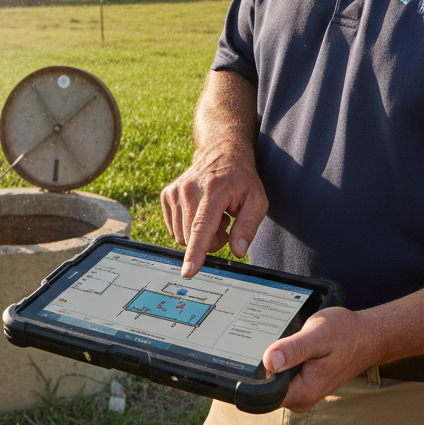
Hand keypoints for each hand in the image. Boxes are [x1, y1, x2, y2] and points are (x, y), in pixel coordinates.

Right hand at [160, 149, 267, 277]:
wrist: (221, 153)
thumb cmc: (241, 179)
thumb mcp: (257, 201)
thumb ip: (248, 227)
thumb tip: (238, 251)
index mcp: (214, 191)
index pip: (201, 227)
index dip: (196, 252)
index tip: (188, 272)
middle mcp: (189, 189)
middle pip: (191, 238)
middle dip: (210, 242)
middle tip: (225, 224)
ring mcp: (175, 191)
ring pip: (181, 236)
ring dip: (199, 235)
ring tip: (214, 214)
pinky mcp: (166, 195)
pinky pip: (173, 229)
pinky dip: (188, 227)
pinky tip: (201, 212)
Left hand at [263, 307, 374, 412]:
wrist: (366, 336)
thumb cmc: (345, 334)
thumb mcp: (318, 335)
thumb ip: (294, 350)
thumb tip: (269, 361)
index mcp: (303, 392)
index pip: (263, 394)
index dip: (253, 375)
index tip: (251, 353)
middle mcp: (301, 398)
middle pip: (265, 387)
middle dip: (262, 364)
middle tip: (273, 338)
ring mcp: (303, 392)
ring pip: (274, 380)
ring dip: (274, 360)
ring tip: (284, 338)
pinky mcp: (304, 383)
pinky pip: (284, 375)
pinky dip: (282, 360)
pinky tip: (289, 344)